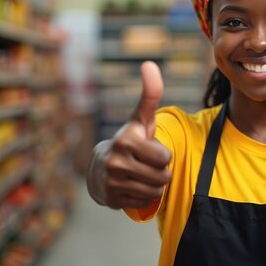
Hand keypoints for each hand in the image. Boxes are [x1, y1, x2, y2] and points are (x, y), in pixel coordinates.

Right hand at [87, 61, 171, 208]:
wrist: (101, 167)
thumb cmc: (131, 140)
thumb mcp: (141, 118)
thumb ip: (150, 93)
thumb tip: (149, 63)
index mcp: (126, 139)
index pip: (164, 156)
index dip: (162, 154)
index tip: (148, 147)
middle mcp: (116, 160)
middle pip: (163, 175)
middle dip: (160, 170)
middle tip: (146, 163)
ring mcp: (112, 181)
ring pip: (156, 190)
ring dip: (154, 184)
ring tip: (141, 174)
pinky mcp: (111, 199)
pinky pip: (145, 202)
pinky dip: (143, 196)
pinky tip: (132, 185)